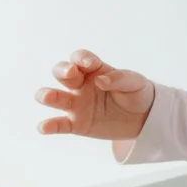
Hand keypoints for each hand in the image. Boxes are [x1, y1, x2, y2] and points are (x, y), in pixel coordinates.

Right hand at [35, 49, 154, 141]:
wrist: (142, 118)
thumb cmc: (136, 93)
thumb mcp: (135, 82)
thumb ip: (119, 79)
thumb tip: (100, 80)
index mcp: (94, 70)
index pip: (80, 58)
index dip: (82, 59)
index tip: (91, 64)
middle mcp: (80, 84)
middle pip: (62, 72)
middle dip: (62, 71)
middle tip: (70, 74)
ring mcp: (76, 104)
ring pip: (55, 97)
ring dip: (48, 95)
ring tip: (47, 97)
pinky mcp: (76, 124)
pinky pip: (60, 124)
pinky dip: (49, 125)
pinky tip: (43, 127)